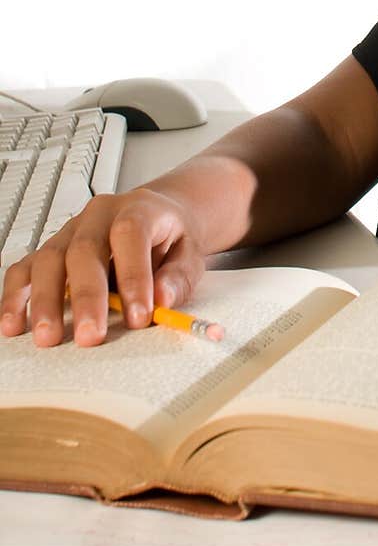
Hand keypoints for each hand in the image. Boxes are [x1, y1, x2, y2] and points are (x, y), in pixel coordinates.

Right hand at [0, 187, 205, 347]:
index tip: (138, 317)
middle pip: (84, 249)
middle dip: (86, 296)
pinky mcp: (52, 249)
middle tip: (90, 336)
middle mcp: (99, 215)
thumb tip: (163, 299)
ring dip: (45, 300)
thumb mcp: (191, 252)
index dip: (133, 276)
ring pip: (49, 258)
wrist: (159, 215)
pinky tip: (13, 323)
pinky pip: (25, 267)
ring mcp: (71, 231)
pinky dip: (16, 295)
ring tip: (48, 337)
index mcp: (138, 209)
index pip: (130, 235)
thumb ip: (179, 276)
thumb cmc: (171, 237)